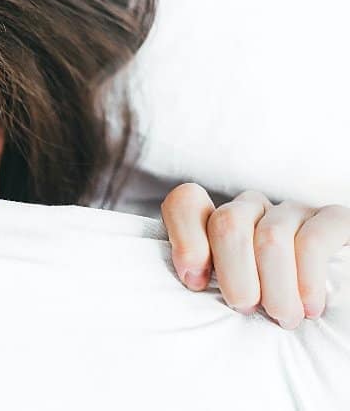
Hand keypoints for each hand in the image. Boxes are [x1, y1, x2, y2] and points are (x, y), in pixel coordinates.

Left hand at [160, 182, 349, 328]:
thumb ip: (201, 279)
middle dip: (234, 274)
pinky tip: (309, 307)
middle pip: (228, 222)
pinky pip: (313, 240)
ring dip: (274, 287)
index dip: (186, 239)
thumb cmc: (265, 309)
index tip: (196, 283)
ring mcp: (292, 211)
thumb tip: (192, 279)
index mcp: (218, 221)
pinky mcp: (332, 220)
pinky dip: (307, 279)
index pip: (186, 202)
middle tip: (246, 307)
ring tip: (282, 317)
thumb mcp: (226, 294)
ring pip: (270, 237)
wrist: (331, 312)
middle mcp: (252, 208)